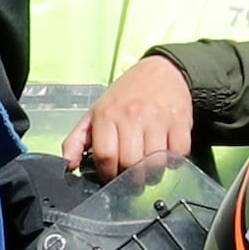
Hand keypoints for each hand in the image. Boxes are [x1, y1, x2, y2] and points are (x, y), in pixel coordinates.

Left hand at [68, 53, 199, 182]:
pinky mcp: (180, 120)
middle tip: (131, 178)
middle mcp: (132, 115)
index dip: (107, 174)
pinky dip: (174, 162)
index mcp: (107, 114)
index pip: (105, 156)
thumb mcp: (95, 113)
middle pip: (130, 164)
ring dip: (152, 174)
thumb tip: (68, 165)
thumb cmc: (126, 95)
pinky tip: (166, 157)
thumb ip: (76, 140)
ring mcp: (158, 118)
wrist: (162, 70)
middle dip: (130, 179)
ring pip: (155, 163)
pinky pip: (178, 153)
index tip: (111, 176)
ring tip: (148, 169)